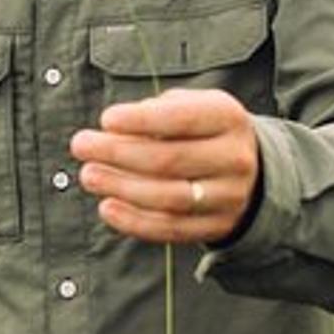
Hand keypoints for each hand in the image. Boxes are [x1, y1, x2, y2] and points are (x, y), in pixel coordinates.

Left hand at [69, 88, 259, 242]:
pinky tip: (108, 207)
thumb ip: (158, 110)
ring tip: (89, 175)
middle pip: (169, 160)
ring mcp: (229, 197)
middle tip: (81, 145)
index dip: (140, 120)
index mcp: (228, 118)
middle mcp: (234, 158)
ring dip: (121, 187)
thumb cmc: (203, 130)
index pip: (182, 119)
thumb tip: (114, 130)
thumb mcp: (191, 105)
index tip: (105, 119)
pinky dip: (134, 221)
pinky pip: (171, 229)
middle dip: (118, 153)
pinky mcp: (216, 226)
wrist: (251, 170)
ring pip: (168, 198)